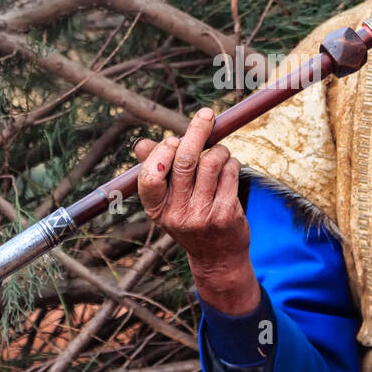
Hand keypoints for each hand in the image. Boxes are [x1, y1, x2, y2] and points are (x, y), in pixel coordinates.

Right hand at [132, 107, 259, 315]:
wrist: (217, 257)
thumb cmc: (190, 219)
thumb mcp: (168, 202)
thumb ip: (156, 171)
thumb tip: (140, 145)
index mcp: (156, 209)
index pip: (150, 177)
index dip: (161, 153)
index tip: (172, 140)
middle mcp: (177, 214)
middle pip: (184, 161)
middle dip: (197, 131)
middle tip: (207, 115)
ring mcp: (203, 214)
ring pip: (212, 162)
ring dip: (219, 150)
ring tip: (220, 153)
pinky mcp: (226, 213)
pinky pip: (230, 173)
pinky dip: (231, 163)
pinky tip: (229, 168)